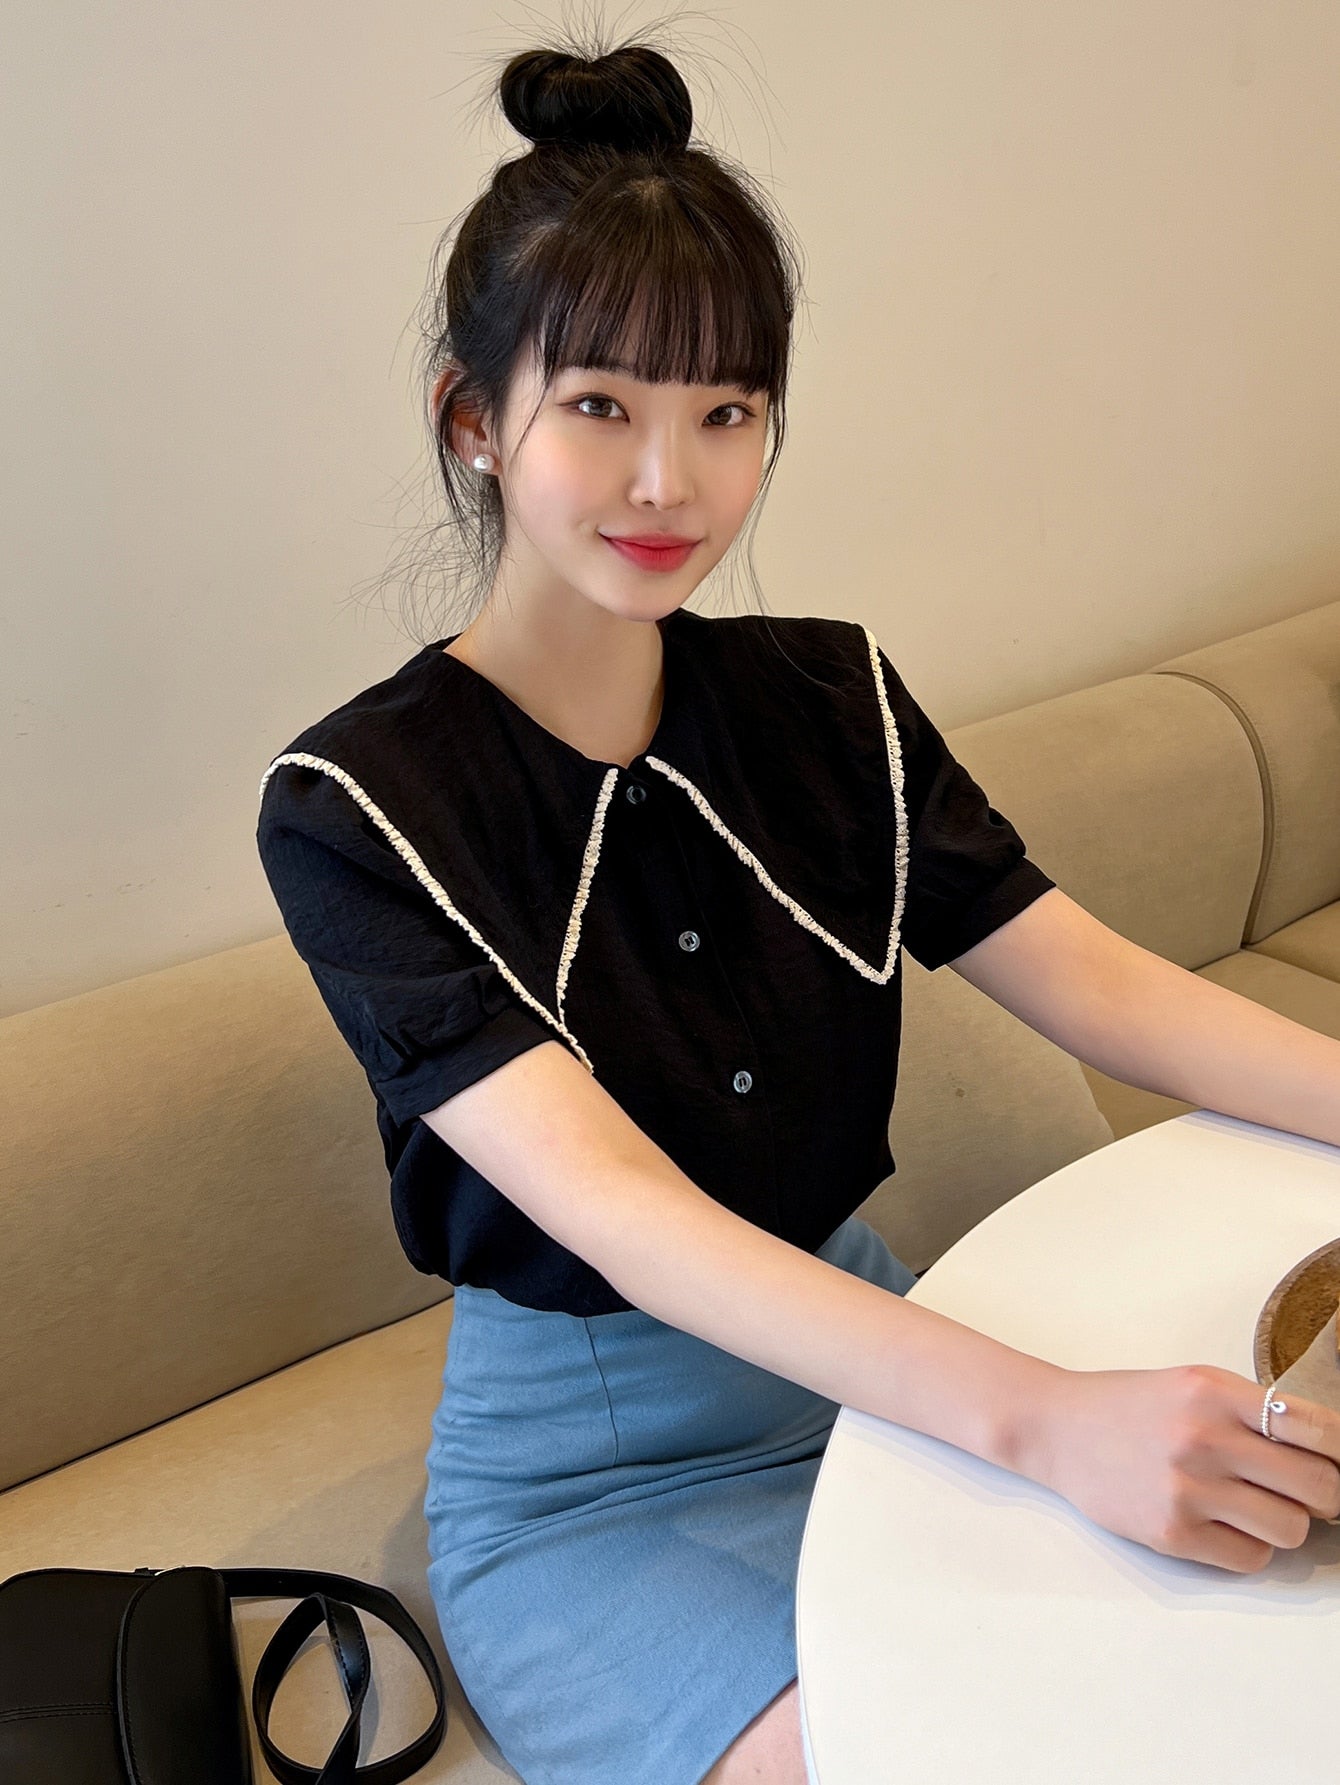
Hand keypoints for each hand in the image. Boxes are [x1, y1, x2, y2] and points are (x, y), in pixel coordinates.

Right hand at [1034, 1363, 1339, 1571]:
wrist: (1057, 1428)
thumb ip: (1253, 1412)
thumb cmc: (1132, 1406)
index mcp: (1215, 1393)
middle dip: (1325, 1496)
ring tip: (1255, 1506)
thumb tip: (1327, 1457)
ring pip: (1291, 1528)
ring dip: (1285, 1522)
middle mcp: (1204, 1439)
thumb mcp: (1194, 1385)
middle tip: (1309, 1493)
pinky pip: (1251, 1557)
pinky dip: (1248, 1545)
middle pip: (1318, 1487)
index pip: (1319, 1429)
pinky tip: (1221, 1523)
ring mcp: (1187, 1489)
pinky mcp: (1172, 1533)